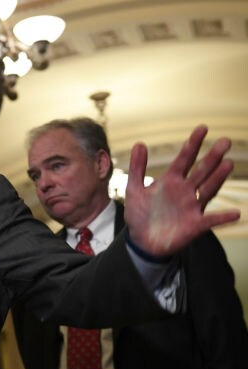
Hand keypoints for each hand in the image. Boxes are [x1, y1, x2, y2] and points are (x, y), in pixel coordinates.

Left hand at [124, 125, 239, 255]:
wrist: (141, 241)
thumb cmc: (139, 214)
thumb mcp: (134, 189)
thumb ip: (137, 168)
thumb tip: (139, 143)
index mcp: (171, 180)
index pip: (184, 159)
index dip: (193, 144)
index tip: (203, 128)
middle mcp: (185, 191)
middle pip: (201, 171)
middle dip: (212, 157)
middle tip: (225, 141)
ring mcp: (192, 207)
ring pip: (208, 190)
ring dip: (218, 178)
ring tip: (228, 164)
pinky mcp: (195, 225)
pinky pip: (211, 220)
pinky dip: (222, 217)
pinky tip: (235, 213)